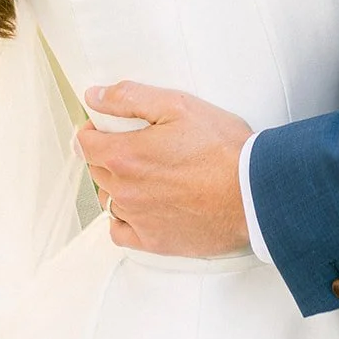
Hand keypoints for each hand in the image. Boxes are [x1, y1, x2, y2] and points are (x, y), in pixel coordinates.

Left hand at [77, 82, 253, 256]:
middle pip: (97, 170)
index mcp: (125, 155)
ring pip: (109, 199)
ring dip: (118, 185)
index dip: (93, 131)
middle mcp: (124, 190)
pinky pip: (120, 232)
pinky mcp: (154, 241)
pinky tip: (141, 207)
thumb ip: (130, 98)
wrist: (253, 193)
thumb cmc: (223, 149)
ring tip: (147, 174)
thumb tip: (95, 97)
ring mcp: (138, 219)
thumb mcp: (178, 105)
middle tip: (137, 145)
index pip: (85, 143)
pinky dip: (124, 219)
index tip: (105, 127)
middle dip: (109, 154)